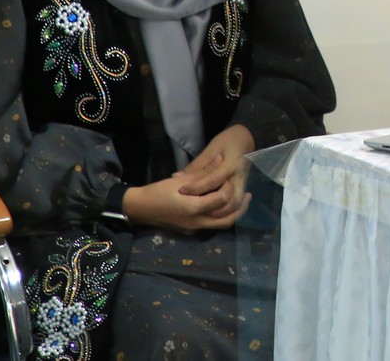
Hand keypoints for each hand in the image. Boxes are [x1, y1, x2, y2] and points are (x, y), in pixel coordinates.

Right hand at [122, 172, 247, 233]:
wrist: (140, 209)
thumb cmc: (158, 191)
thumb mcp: (181, 179)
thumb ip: (203, 171)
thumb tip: (220, 158)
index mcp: (194, 208)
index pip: (222, 199)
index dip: (229, 188)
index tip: (231, 179)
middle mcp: (197, 222)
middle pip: (227, 219)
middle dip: (240, 208)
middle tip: (249, 196)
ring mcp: (194, 229)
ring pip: (221, 225)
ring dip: (233, 214)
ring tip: (241, 201)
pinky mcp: (191, 231)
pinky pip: (212, 226)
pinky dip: (221, 217)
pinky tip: (223, 206)